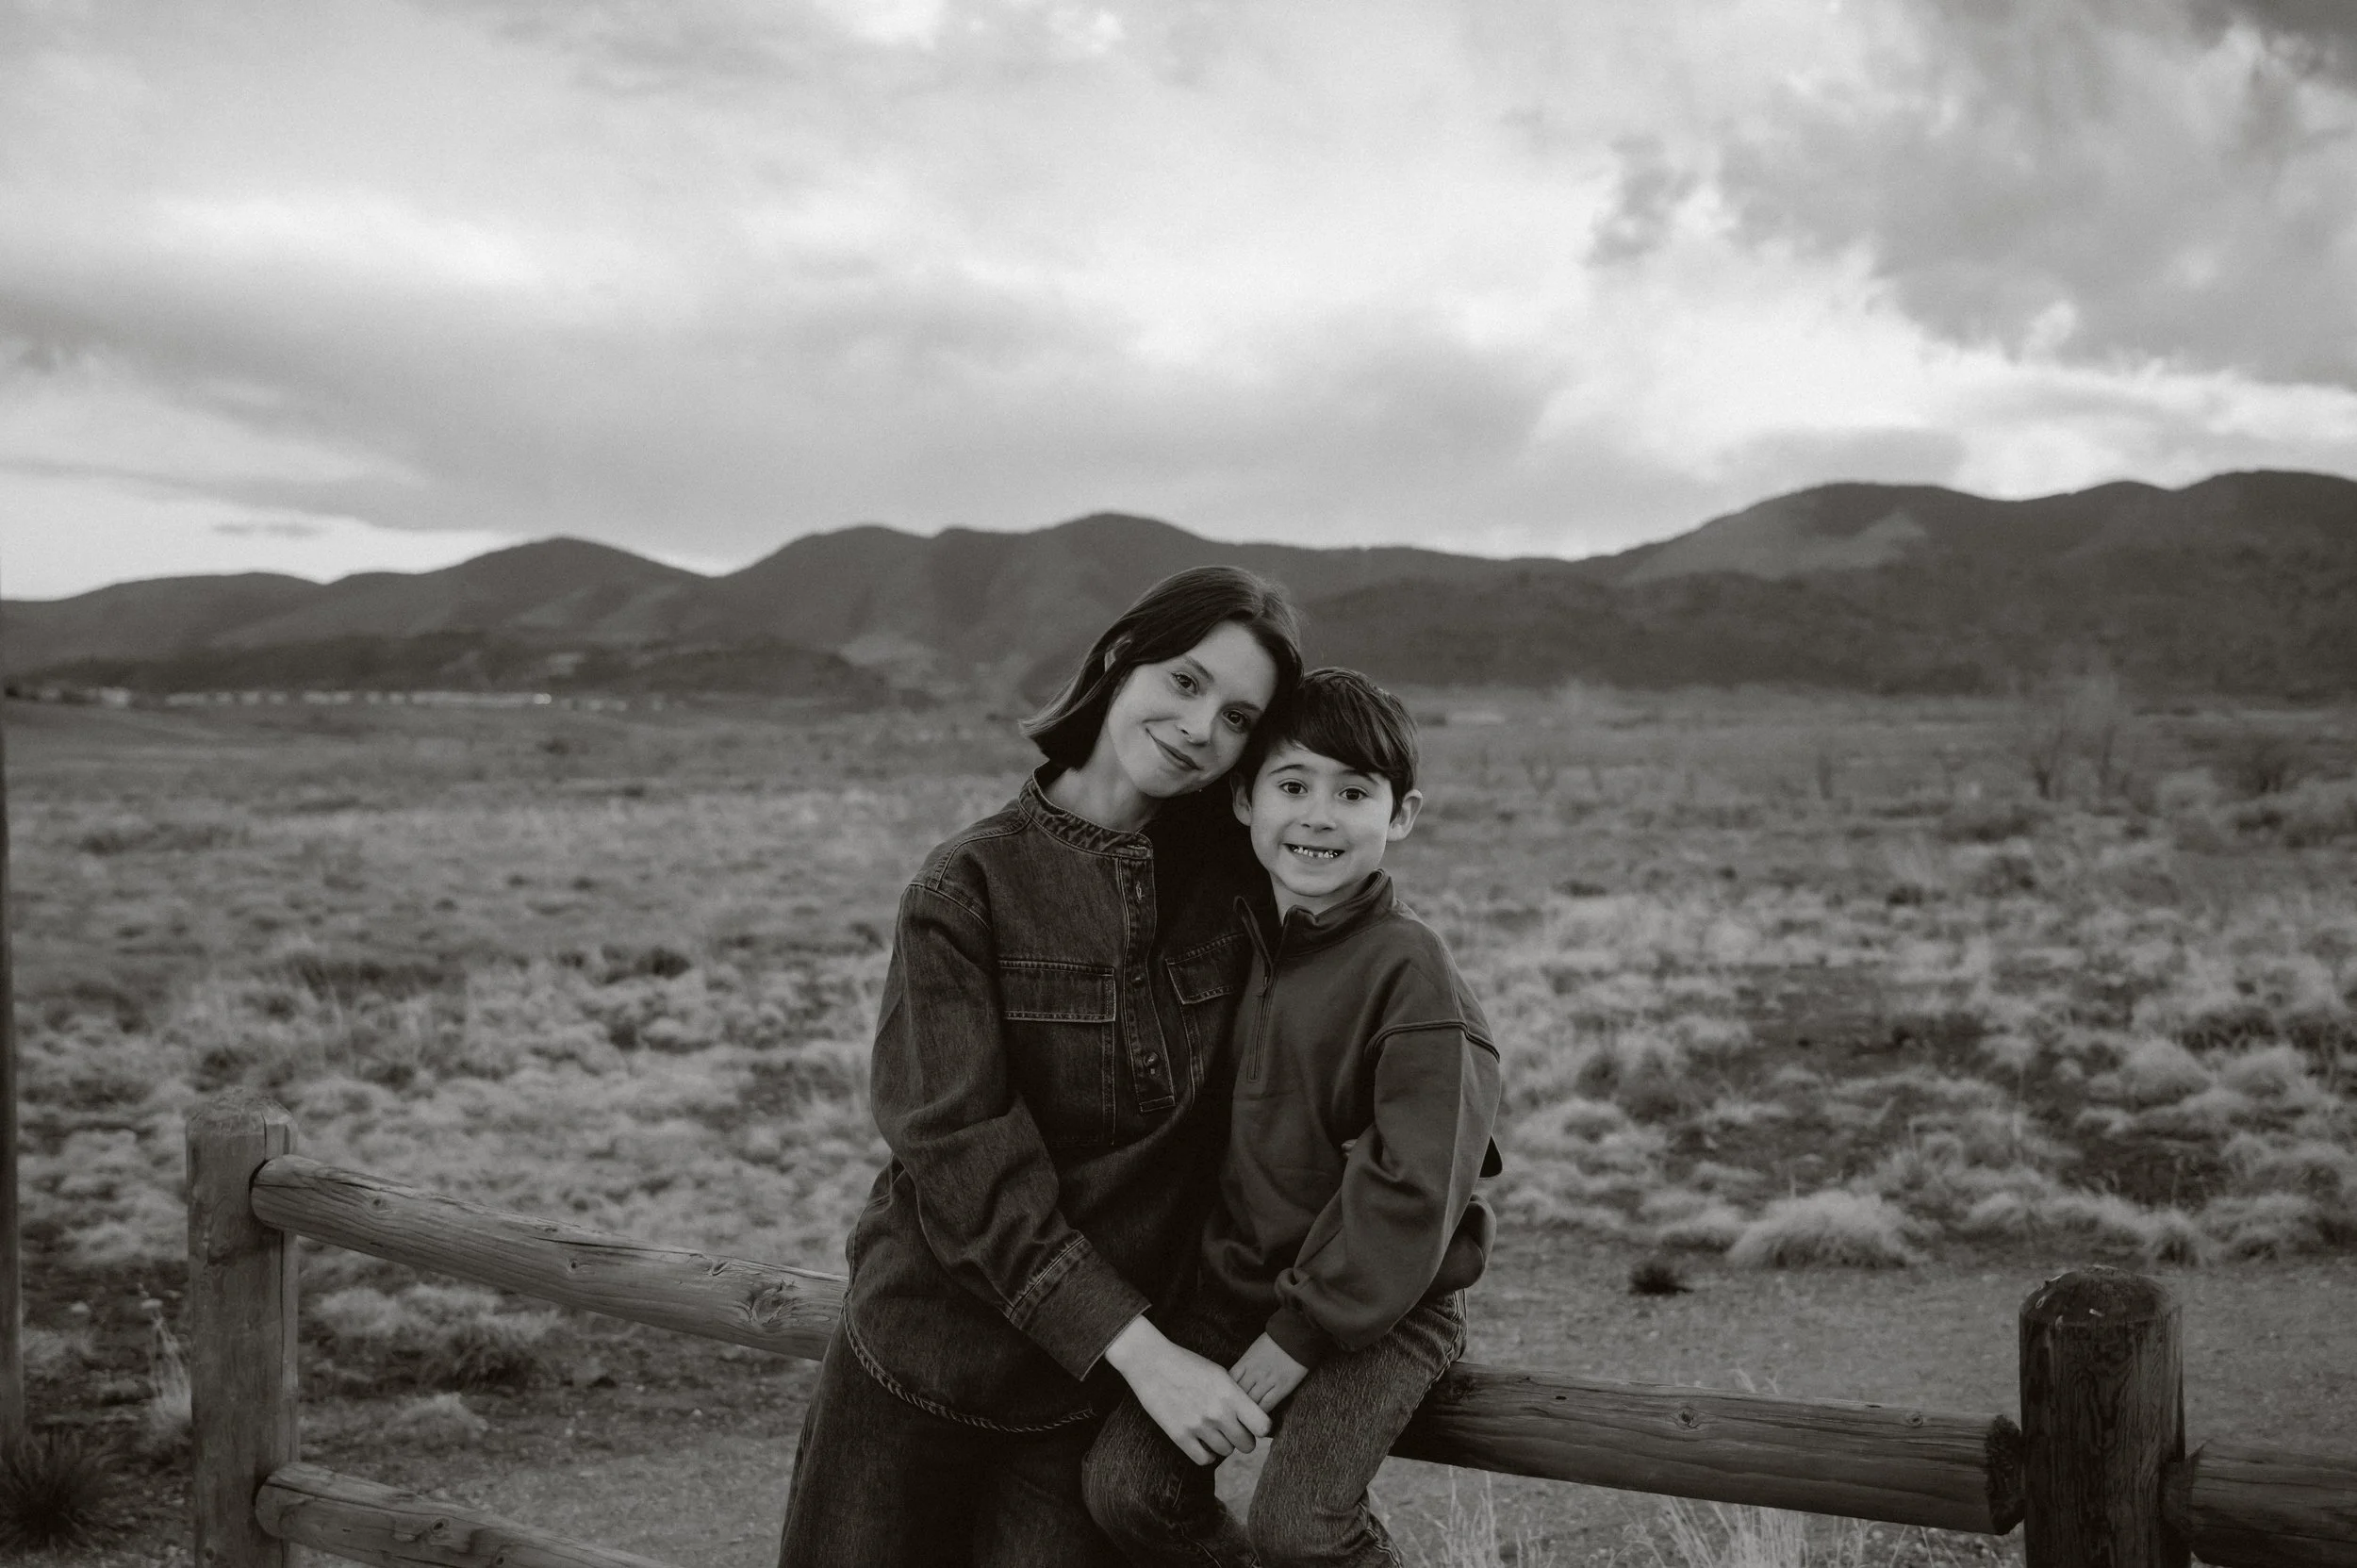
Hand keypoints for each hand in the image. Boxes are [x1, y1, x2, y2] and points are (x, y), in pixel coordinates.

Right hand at [1103, 1316, 1271, 1465]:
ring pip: (1226, 1452)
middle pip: (1247, 1444)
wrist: (1151, 1362)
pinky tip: (1203, 1443)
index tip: (1253, 1424)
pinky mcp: (1179, 1436)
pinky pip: (1204, 1459)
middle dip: (1243, 1439)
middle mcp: (1218, 1412)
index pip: (1263, 1426)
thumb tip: (1253, 1417)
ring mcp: (1198, 1425)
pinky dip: (1207, 1455)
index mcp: (1230, 1393)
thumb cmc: (1187, 1364)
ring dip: (1223, 1445)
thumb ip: (1236, 1396)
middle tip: (1234, 1431)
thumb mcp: (1219, 1373)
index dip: (1261, 1428)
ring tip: (1215, 1432)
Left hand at [1230, 1333, 1308, 1412]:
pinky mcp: (1281, 1388)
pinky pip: (1267, 1405)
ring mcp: (1267, 1381)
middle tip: (1230, 1418)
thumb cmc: (1276, 1339)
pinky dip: (1260, 1414)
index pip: (1229, 1383)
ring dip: (1245, 1414)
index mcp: (1245, 1362)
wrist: (1297, 1333)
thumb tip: (1238, 1379)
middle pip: (1237, 1395)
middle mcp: (1253, 1373)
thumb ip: (1245, 1365)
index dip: (1225, 1394)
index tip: (1224, 1403)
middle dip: (1232, 1407)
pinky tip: (1257, 1420)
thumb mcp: (1254, 1349)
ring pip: (1250, 1403)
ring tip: (1242, 1424)